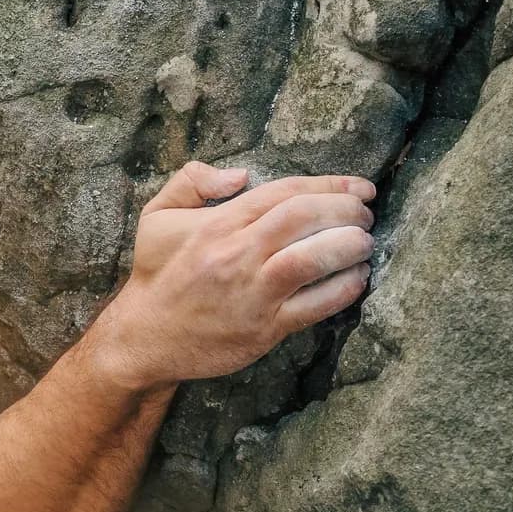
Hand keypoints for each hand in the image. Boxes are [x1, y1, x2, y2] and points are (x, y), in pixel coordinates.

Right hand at [87, 161, 376, 389]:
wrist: (146, 336)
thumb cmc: (157, 273)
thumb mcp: (156, 215)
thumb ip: (192, 181)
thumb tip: (241, 175)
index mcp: (218, 224)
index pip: (283, 193)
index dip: (328, 184)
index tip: (359, 186)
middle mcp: (236, 255)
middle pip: (302, 218)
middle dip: (345, 209)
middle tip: (366, 212)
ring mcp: (252, 293)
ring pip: (312, 259)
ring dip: (349, 246)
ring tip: (366, 241)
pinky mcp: (264, 328)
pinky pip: (315, 305)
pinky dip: (344, 289)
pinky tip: (357, 278)